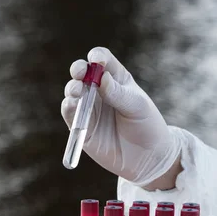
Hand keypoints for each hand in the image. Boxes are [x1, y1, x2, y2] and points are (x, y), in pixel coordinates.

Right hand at [61, 47, 181, 186]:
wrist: (148, 158)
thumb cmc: (147, 126)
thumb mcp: (137, 107)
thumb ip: (118, 93)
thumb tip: (101, 78)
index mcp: (116, 79)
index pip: (102, 60)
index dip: (97, 57)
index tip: (96, 59)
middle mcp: (100, 91)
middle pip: (82, 73)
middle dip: (78, 69)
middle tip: (79, 72)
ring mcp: (90, 108)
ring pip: (73, 92)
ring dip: (72, 88)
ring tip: (78, 91)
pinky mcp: (82, 127)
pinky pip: (70, 113)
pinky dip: (68, 107)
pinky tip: (73, 104)